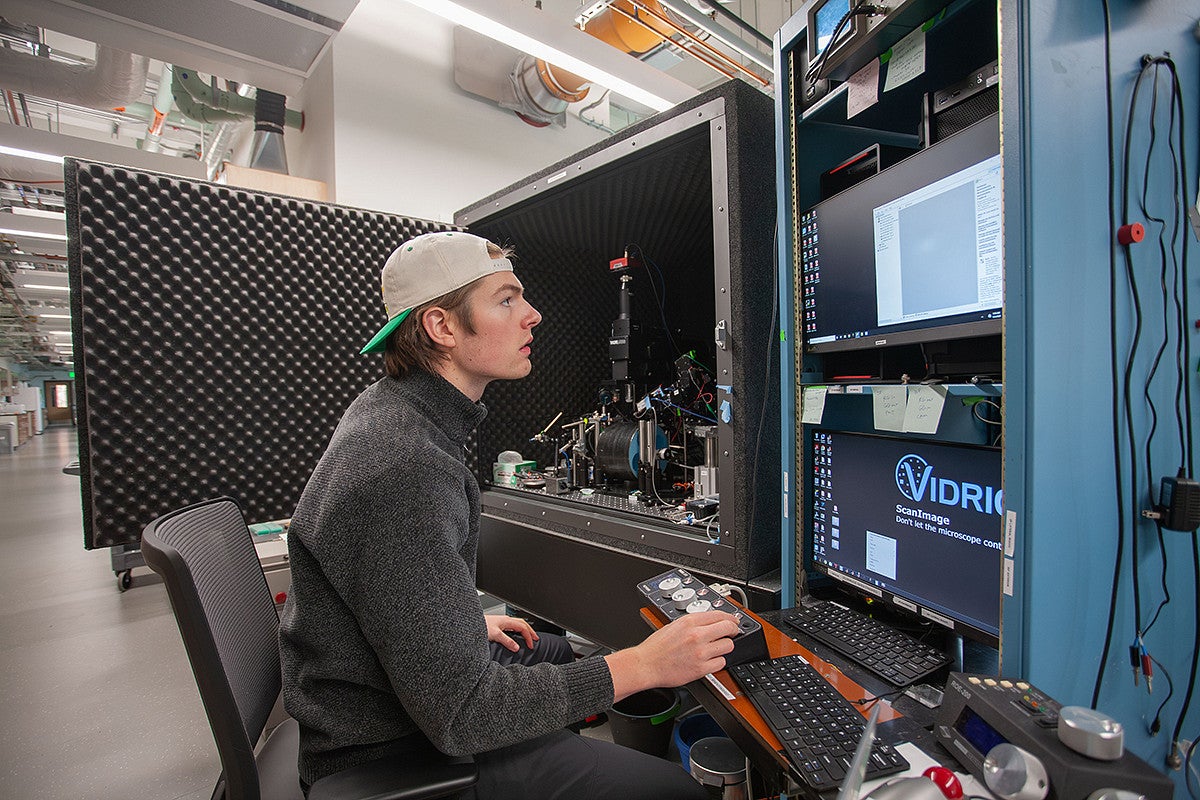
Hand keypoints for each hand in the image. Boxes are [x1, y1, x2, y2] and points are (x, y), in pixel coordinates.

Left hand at [485, 613, 537, 651]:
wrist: (470, 623)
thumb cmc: (481, 626)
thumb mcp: (495, 635)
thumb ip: (507, 641)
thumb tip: (517, 647)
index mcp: (507, 621)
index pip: (523, 628)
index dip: (529, 636)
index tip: (531, 645)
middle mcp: (506, 620)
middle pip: (523, 624)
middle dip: (530, 631)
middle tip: (536, 639)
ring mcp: (502, 622)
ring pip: (518, 624)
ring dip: (525, 630)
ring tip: (529, 636)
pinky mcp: (498, 624)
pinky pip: (512, 626)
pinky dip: (518, 630)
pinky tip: (515, 635)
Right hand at [605, 611, 738, 701]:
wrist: (646, 664)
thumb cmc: (657, 647)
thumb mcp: (674, 625)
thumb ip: (694, 622)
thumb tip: (712, 622)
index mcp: (689, 621)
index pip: (720, 615)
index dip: (731, 618)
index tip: (734, 621)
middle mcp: (697, 635)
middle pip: (729, 628)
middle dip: (733, 630)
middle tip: (733, 633)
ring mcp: (700, 652)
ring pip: (728, 646)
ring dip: (724, 647)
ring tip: (716, 649)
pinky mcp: (701, 668)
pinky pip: (721, 663)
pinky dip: (717, 662)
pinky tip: (710, 660)